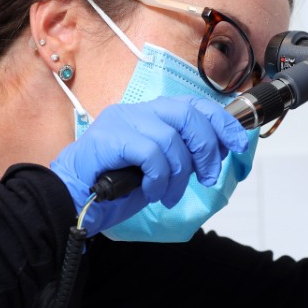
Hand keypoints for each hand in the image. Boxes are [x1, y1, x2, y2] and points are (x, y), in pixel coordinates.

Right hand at [49, 96, 248, 233]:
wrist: (69, 202)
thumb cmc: (109, 189)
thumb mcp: (156, 171)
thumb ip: (181, 156)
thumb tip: (217, 152)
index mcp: (147, 115)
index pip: (192, 105)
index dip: (221, 121)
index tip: (238, 142)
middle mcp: (135, 112)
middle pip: (187, 115)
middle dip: (206, 148)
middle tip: (206, 177)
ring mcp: (121, 122)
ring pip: (171, 138)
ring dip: (179, 174)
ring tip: (169, 195)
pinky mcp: (110, 139)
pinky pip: (151, 153)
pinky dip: (159, 177)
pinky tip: (152, 192)